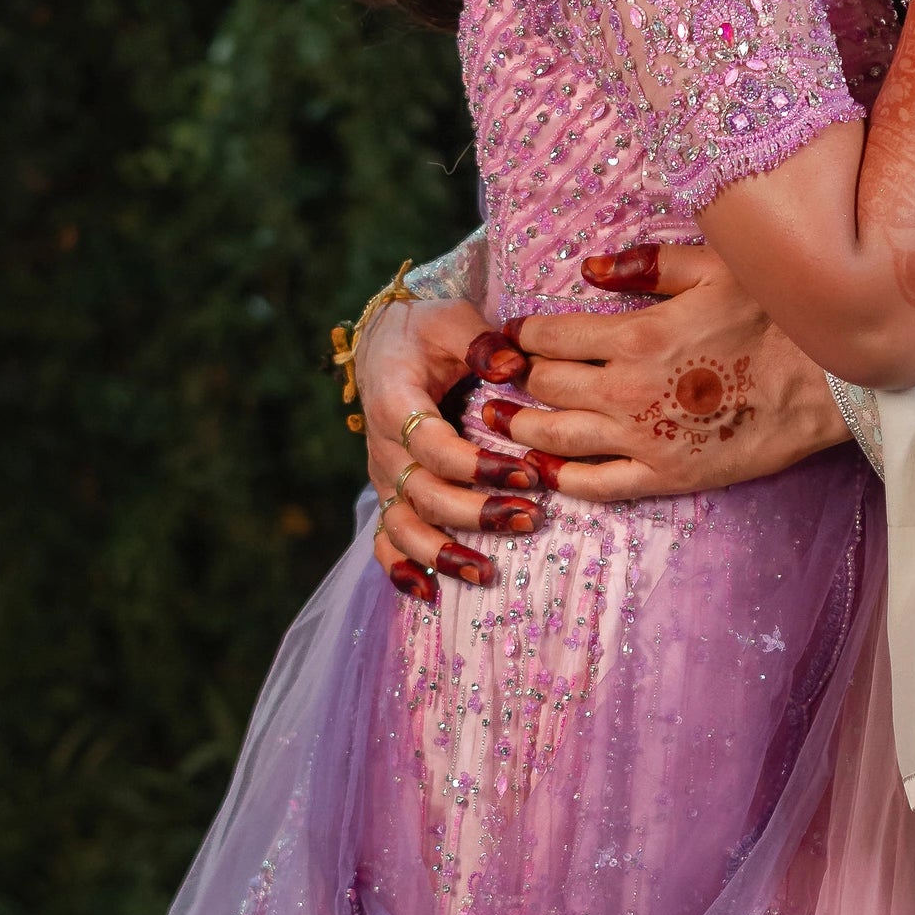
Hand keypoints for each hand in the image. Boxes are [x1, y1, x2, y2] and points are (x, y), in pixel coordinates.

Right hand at [357, 288, 533, 598]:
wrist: (388, 343)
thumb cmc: (429, 331)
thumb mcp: (454, 319)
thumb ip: (482, 342)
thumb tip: (512, 365)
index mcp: (395, 402)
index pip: (433, 447)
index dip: (476, 467)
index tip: (528, 472)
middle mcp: (384, 447)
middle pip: (422, 494)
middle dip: (475, 513)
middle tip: (529, 518)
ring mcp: (385, 477)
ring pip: (403, 527)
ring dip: (442, 554)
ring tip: (486, 574)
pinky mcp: (390, 494)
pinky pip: (386, 540)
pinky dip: (402, 570)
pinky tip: (430, 595)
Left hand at [496, 242, 848, 501]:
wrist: (829, 382)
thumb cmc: (776, 317)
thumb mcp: (714, 269)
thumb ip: (645, 266)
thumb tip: (586, 269)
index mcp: (634, 336)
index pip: (550, 336)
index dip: (523, 333)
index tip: (513, 333)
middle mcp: (626, 391)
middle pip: (544, 386)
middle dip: (514, 378)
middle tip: (499, 375)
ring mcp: (643, 440)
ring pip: (555, 438)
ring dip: (520, 428)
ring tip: (498, 422)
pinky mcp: (666, 476)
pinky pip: (597, 485)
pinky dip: (562, 478)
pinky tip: (545, 470)